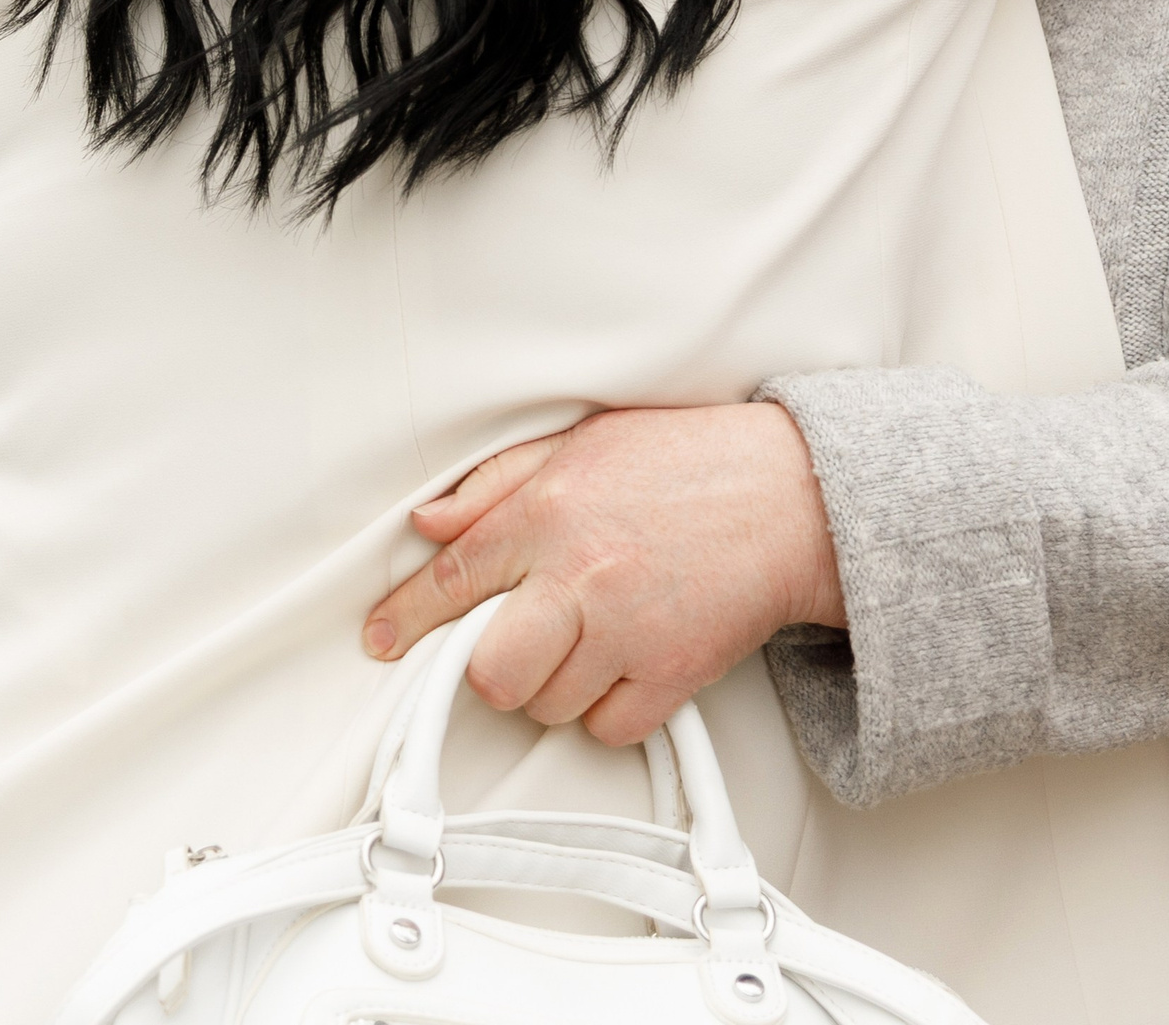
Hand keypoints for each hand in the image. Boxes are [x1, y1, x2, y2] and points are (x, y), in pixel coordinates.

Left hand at [361, 403, 846, 745]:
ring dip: (552, 686)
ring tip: (585, 639)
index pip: (454, 575)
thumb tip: (429, 522)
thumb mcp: (581, 441)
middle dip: (491, 668)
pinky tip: (622, 666)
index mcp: (549, 511)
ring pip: (547, 705)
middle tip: (515, 644)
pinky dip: (605, 710)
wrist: (788, 495)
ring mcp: (627, 632)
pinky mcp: (671, 675)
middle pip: (492, 670)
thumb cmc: (685, 459)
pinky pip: (607, 727)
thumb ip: (497, 484)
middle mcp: (580, 576)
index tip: (380, 640)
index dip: (406, 615)